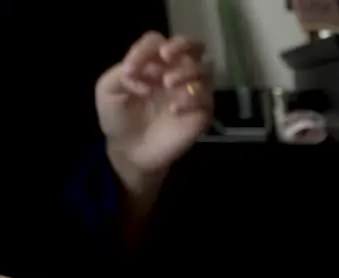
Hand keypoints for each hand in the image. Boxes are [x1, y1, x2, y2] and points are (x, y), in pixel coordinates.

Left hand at [96, 32, 212, 183]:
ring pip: (205, 69)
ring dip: (186, 71)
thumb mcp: (108, 90)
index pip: (157, 42)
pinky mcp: (202, 113)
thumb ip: (121, 73)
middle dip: (182, 44)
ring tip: (167, 84)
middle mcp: (176, 72)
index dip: (145, 49)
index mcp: (154, 63)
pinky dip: (190, 100)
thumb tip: (149, 75)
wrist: (130, 151)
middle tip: (166, 56)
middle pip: (194, 45)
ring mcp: (191, 92)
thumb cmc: (118, 117)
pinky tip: (173, 110)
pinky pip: (206, 99)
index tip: (131, 69)